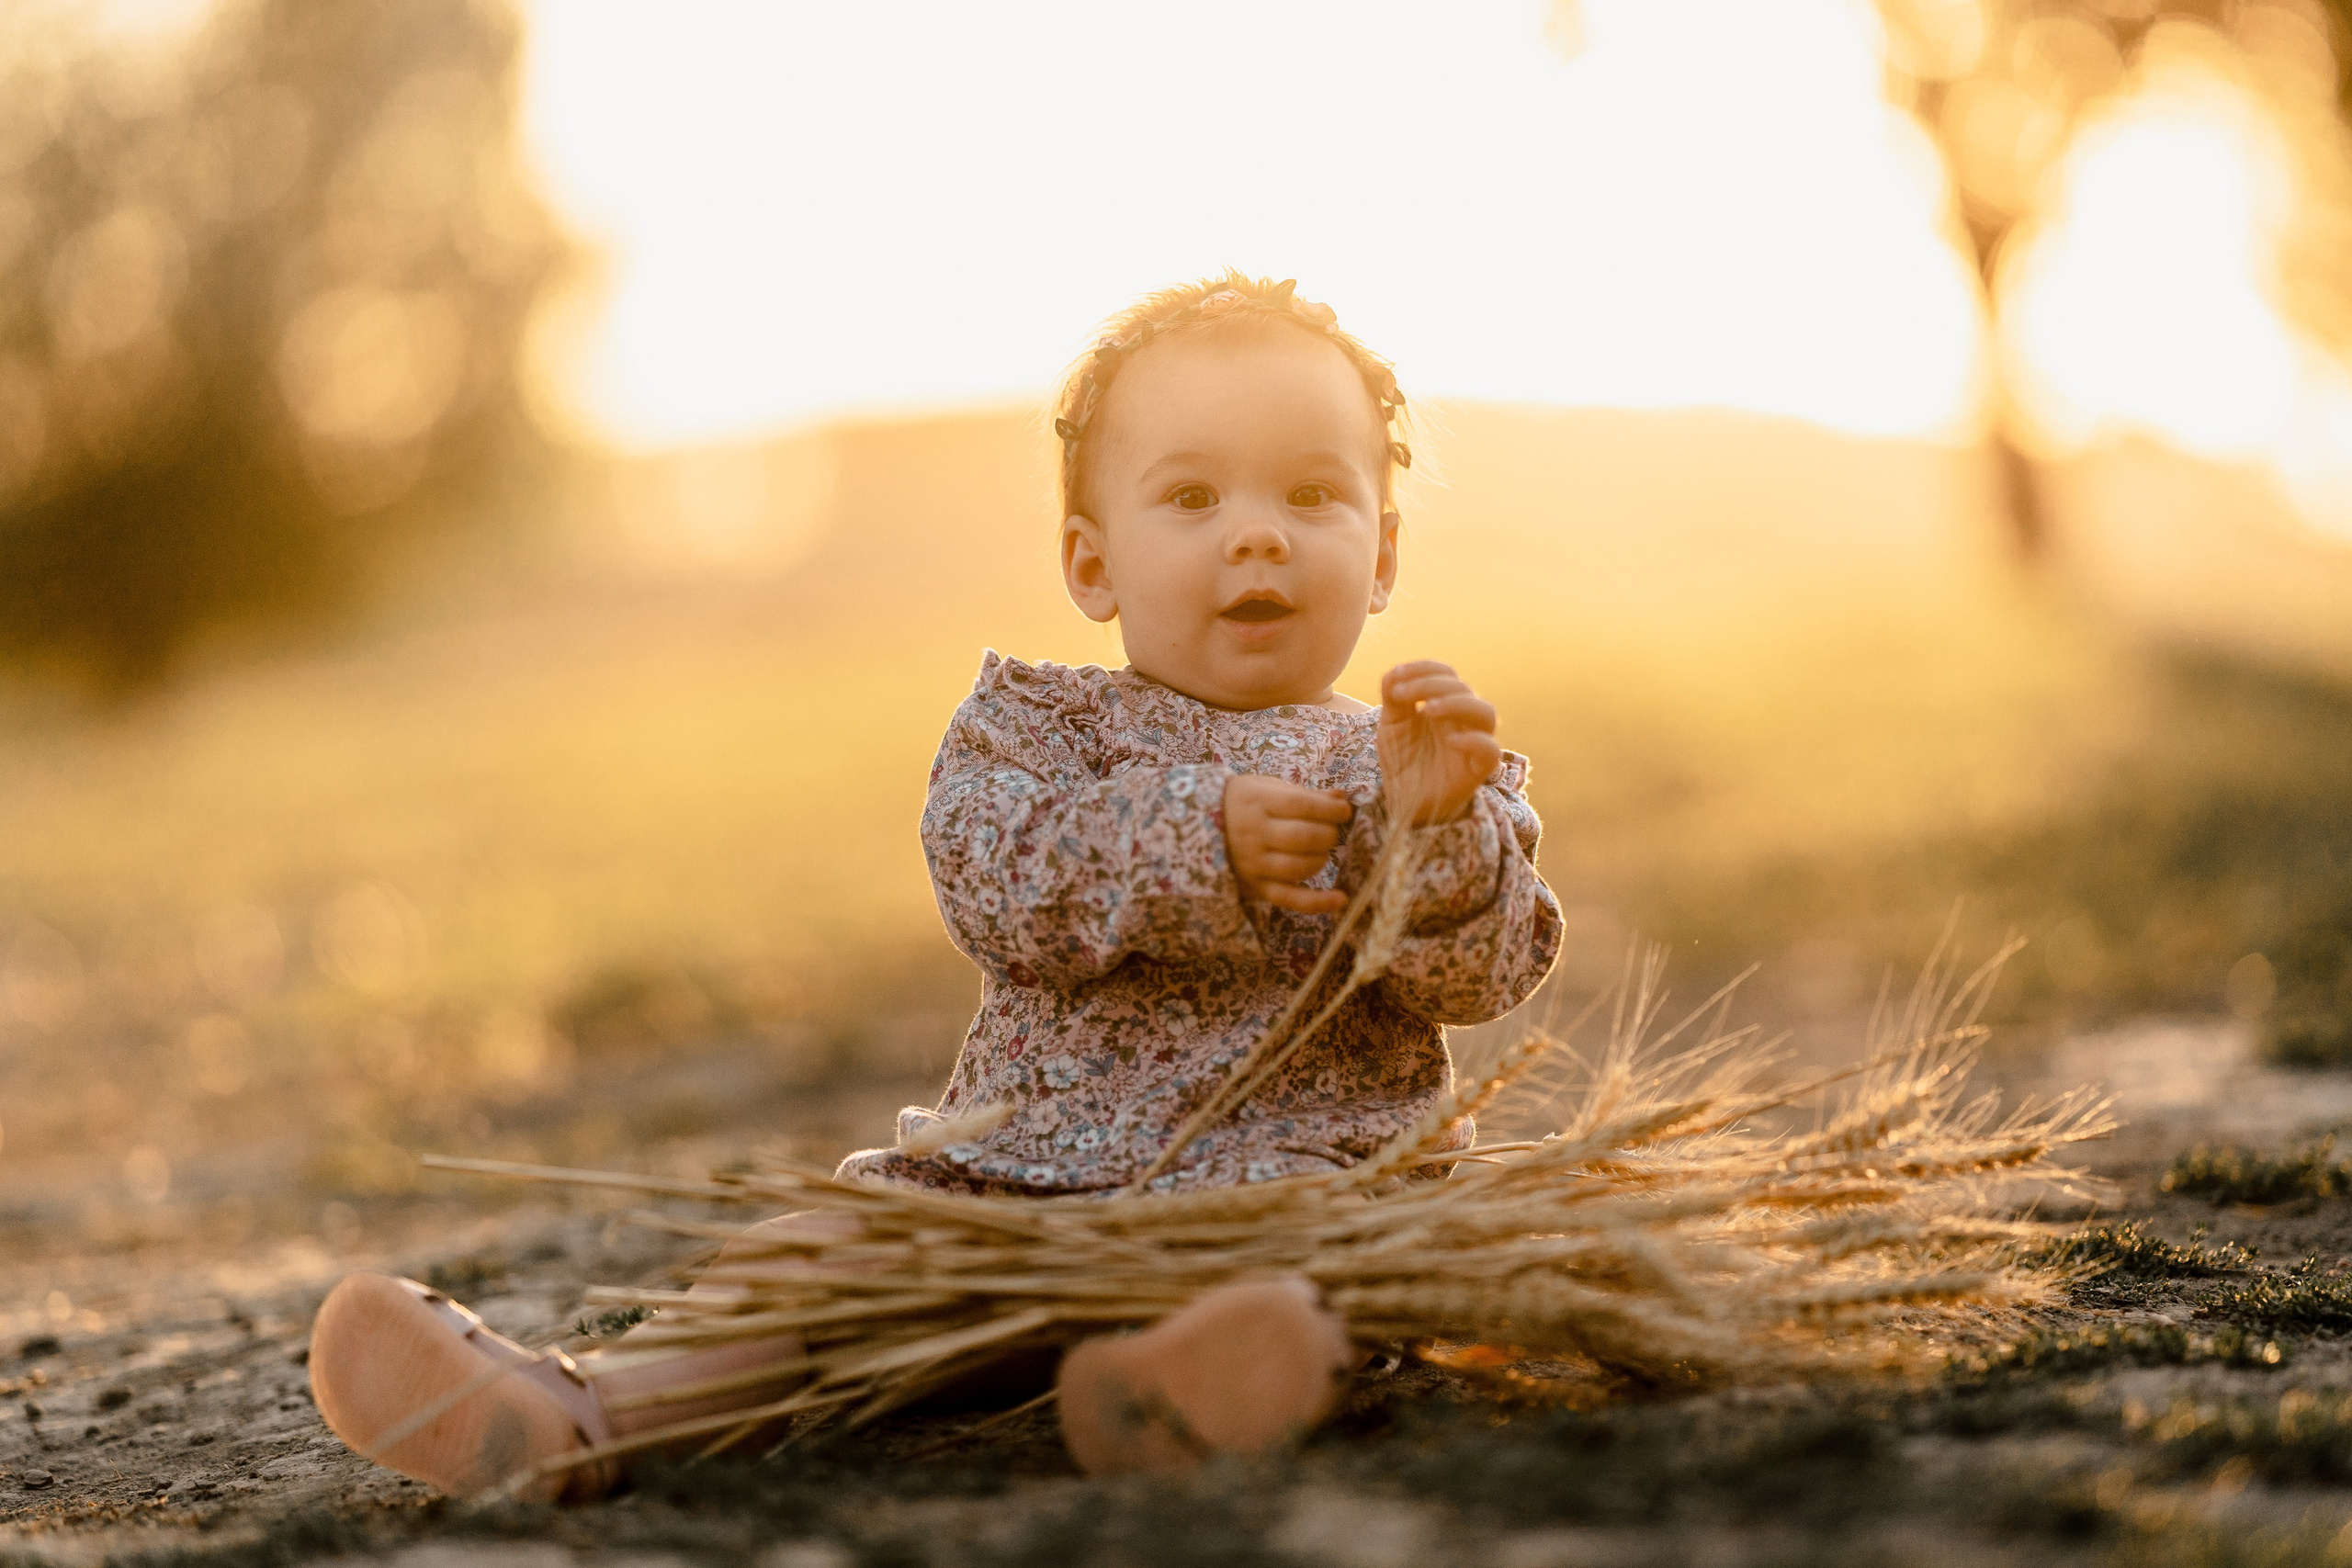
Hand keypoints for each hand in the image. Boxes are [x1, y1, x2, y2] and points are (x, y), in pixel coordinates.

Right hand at [1223, 773, 1354, 913]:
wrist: (1195, 826)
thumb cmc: (1240, 803)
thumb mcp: (1266, 787)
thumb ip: (1303, 793)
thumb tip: (1340, 797)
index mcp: (1257, 801)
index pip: (1302, 805)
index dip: (1330, 809)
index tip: (1344, 811)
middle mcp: (1253, 833)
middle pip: (1304, 837)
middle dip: (1328, 834)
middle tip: (1331, 831)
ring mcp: (1253, 863)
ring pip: (1300, 867)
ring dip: (1321, 859)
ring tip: (1320, 851)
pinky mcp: (1255, 888)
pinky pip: (1290, 898)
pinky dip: (1318, 902)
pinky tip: (1340, 899)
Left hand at [1379, 661, 1501, 825]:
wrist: (1403, 801)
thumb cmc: (1403, 759)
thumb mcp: (1391, 726)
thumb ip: (1394, 699)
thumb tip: (1394, 672)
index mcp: (1444, 704)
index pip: (1446, 674)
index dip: (1424, 668)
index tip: (1397, 675)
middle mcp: (1462, 719)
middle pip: (1464, 689)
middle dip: (1432, 685)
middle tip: (1402, 694)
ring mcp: (1472, 742)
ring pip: (1486, 713)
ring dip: (1457, 705)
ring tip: (1428, 711)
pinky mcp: (1478, 769)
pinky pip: (1491, 750)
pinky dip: (1475, 741)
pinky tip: (1451, 741)